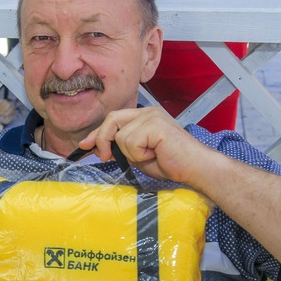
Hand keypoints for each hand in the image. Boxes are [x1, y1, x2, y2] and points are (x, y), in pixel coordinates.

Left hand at [79, 106, 217, 185]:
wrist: (195, 168)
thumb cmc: (171, 163)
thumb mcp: (139, 155)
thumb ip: (122, 148)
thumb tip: (100, 148)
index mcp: (145, 116)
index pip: (114, 119)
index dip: (98, 133)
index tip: (85, 145)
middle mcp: (148, 112)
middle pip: (112, 119)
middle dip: (102, 139)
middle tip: (104, 157)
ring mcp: (152, 116)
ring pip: (120, 135)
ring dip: (131, 153)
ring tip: (150, 155)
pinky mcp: (155, 124)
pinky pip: (131, 141)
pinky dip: (139, 154)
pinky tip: (155, 154)